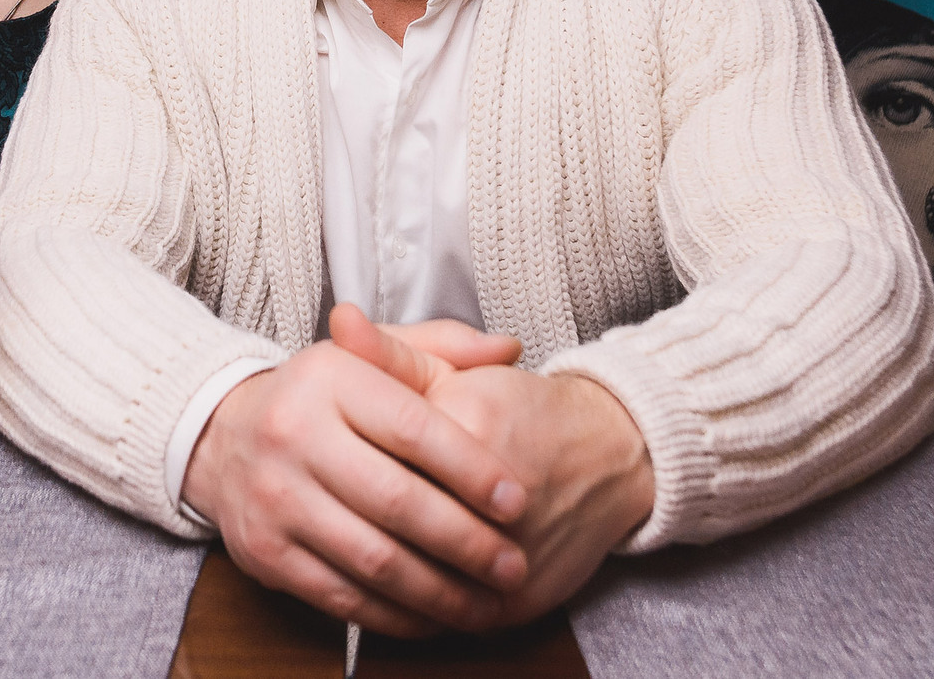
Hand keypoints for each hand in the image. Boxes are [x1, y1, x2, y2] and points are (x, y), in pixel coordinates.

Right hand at [181, 330, 529, 636]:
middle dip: (466, 542)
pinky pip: (342, 595)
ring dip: (440, 591)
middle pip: (397, 502)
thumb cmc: (321, 398)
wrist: (224, 437)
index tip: (517, 503)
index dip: (472, 471)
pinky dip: (395, 615)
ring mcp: (275, 497)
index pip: (414, 430)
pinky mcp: (265, 551)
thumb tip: (508, 349)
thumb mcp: (372, 356)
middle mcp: (294, 434)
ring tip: (487, 603)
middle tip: (513, 565)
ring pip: (372, 559)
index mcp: (330, 378)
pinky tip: (434, 616)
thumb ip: (442, 346)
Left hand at [331, 306, 654, 626]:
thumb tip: (340, 320)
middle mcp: (497, 495)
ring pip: (416, 576)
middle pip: (394, 520)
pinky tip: (388, 587)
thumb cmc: (522, 408)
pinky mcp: (519, 597)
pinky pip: (448, 613)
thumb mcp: (455, 370)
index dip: (347, 465)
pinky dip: (412, 607)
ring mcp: (509, 553)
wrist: (609, 454)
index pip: (382, 456)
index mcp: (472, 424)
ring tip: (347, 552)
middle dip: (351, 519)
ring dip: (375, 571)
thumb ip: (391, 353)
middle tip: (324, 512)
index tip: (325, 464)